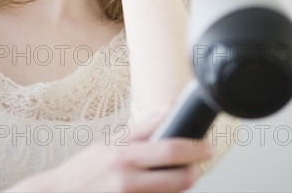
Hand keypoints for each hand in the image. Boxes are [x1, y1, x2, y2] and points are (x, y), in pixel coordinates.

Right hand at [5, 112, 212, 192]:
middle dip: (195, 172)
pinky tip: (166, 190)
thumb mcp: (111, 141)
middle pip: (176, 178)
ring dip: (182, 187)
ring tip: (184, 178)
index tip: (206, 146)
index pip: (169, 148)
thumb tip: (169, 107)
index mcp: (124, 154)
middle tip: (201, 166)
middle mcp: (126, 178)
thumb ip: (143, 127)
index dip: (194, 149)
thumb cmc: (85, 169)